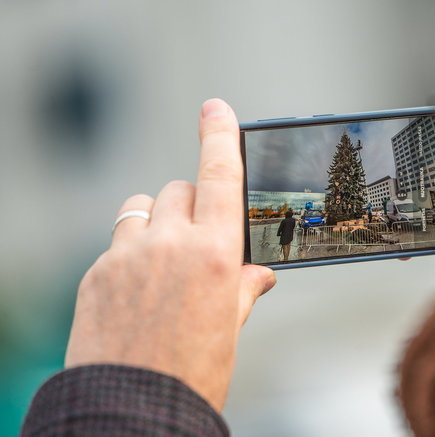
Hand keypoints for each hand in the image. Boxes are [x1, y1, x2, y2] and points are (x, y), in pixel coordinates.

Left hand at [65, 99, 275, 411]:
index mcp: (215, 257)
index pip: (220, 177)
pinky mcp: (96, 273)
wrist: (131, 409)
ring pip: (142, 208)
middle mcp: (170, 245)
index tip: (214, 108)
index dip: (219, 135)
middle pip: (179, 189)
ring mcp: (127, 256)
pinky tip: (136, 291)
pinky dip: (132, 253)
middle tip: (200, 238)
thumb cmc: (192, 375)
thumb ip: (242, 289)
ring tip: (163, 258)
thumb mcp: (229, 330)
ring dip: (157, 220)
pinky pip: (118, 242)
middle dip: (193, 202)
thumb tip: (258, 275)